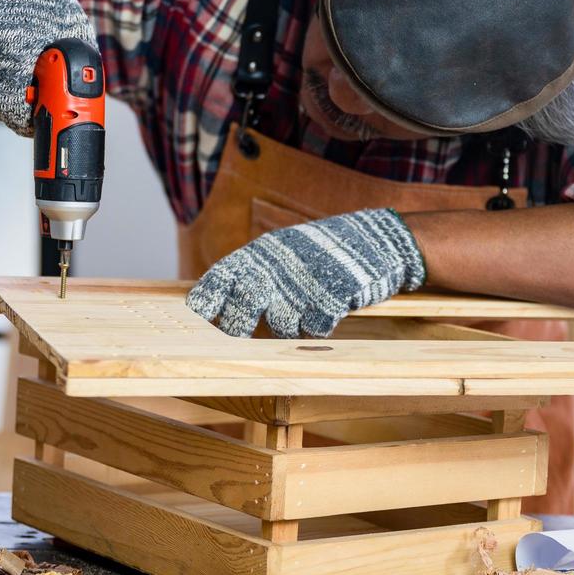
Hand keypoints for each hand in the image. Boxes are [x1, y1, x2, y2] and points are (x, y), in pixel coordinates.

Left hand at [187, 208, 426, 337]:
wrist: (372, 240)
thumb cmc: (317, 251)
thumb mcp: (278, 252)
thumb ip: (250, 273)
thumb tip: (217, 303)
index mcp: (255, 256)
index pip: (216, 282)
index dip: (204, 306)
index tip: (201, 322)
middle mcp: (273, 270)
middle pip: (241, 315)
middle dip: (240, 331)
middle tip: (246, 335)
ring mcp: (301, 286)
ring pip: (279, 328)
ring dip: (289, 328)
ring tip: (303, 310)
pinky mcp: (329, 299)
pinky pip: (313, 330)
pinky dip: (319, 326)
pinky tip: (327, 309)